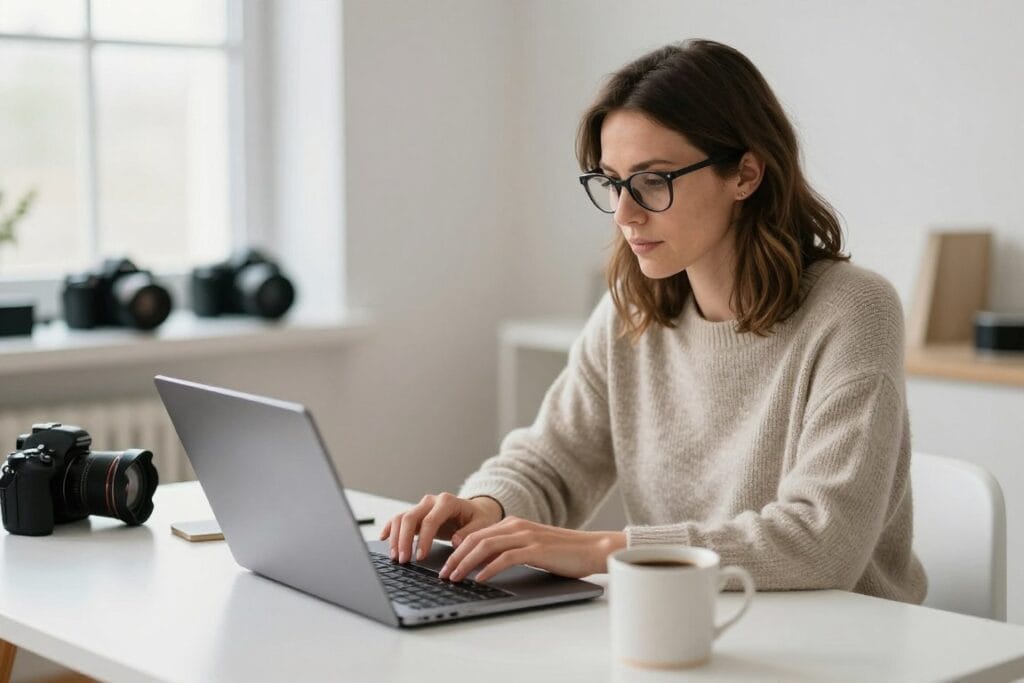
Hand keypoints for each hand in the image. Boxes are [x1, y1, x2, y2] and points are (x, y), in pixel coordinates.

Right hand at [379, 492, 503, 563]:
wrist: (476, 511)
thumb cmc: (479, 519)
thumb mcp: (481, 525)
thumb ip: (469, 533)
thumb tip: (455, 541)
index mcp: (447, 501)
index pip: (430, 520)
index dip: (423, 539)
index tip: (420, 557)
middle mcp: (431, 501)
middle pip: (410, 517)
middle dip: (404, 540)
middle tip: (404, 560)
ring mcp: (422, 506)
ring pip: (401, 518)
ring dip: (395, 538)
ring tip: (396, 557)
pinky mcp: (417, 514)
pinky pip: (399, 519)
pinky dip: (390, 528)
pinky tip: (383, 538)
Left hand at [437, 517, 625, 583]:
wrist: (593, 548)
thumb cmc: (563, 553)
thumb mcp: (531, 548)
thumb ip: (509, 551)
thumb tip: (482, 566)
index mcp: (513, 524)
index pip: (476, 534)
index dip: (457, 550)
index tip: (445, 565)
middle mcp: (516, 526)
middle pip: (475, 539)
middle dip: (455, 557)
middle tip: (443, 574)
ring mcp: (526, 536)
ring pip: (485, 547)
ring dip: (466, 563)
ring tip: (454, 578)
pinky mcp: (536, 550)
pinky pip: (505, 558)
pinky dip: (488, 568)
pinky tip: (479, 579)